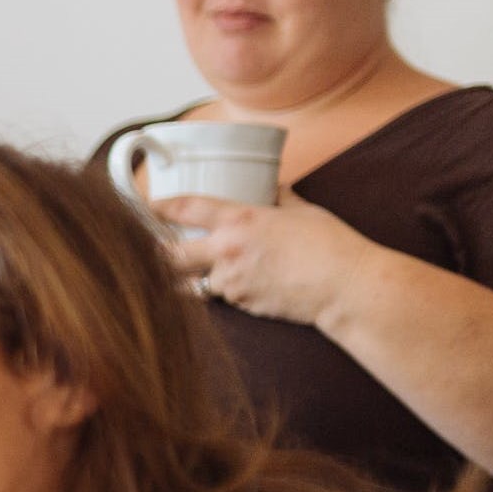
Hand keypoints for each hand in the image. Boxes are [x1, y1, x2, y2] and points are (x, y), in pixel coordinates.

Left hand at [157, 193, 380, 327]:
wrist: (347, 287)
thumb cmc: (331, 245)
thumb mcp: (304, 211)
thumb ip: (281, 198)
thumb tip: (274, 187)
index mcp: (240, 220)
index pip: (185, 209)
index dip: (159, 207)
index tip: (145, 207)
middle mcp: (227, 250)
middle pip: (168, 256)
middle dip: (154, 254)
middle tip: (147, 251)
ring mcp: (231, 280)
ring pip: (191, 282)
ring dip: (188, 278)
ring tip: (188, 272)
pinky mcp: (241, 304)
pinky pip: (220, 297)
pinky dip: (220, 292)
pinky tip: (234, 285)